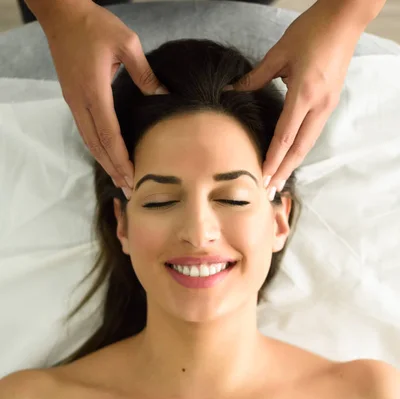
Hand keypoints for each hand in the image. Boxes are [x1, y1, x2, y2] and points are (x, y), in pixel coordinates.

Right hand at [42, 2, 168, 189]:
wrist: (61, 14)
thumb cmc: (94, 25)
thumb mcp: (127, 43)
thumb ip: (145, 73)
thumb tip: (164, 95)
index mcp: (94, 91)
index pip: (109, 134)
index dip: (121, 159)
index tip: (133, 176)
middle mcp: (80, 102)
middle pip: (98, 146)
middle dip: (114, 169)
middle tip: (130, 189)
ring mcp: (74, 102)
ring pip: (90, 142)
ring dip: (105, 163)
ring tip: (120, 181)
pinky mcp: (72, 99)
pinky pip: (86, 131)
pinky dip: (98, 149)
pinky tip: (108, 158)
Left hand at [227, 1, 362, 194]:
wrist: (344, 19)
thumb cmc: (312, 31)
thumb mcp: (279, 53)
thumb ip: (255, 77)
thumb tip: (232, 90)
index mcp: (304, 94)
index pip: (285, 136)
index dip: (273, 159)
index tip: (262, 177)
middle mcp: (319, 105)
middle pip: (299, 148)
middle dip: (283, 171)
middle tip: (269, 191)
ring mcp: (327, 106)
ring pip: (308, 144)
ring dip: (292, 164)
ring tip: (277, 180)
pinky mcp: (330, 103)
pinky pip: (313, 133)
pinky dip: (299, 149)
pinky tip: (289, 158)